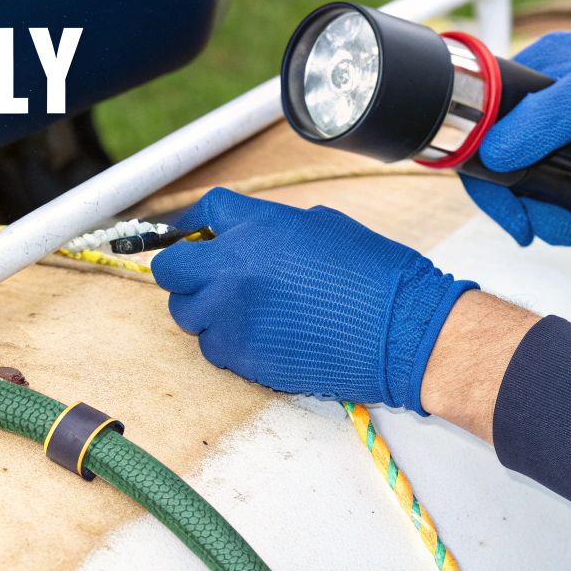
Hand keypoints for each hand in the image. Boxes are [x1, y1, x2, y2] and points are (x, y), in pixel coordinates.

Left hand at [151, 188, 477, 412]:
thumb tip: (246, 239)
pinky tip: (261, 337)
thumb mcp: (321, 225)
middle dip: (184, 270)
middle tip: (205, 276)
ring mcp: (232, 317)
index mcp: (255, 228)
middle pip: (172, 268)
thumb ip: (270, 229)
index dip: (193, 224)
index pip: (202, 213)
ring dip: (205, 310)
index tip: (192, 233)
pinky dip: (228, 342)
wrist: (399, 329)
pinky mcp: (243, 357)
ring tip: (241, 310)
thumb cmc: (374, 274)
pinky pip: (214, 347)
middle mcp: (232, 270)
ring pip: (186, 314)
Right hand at [464, 15, 570, 245]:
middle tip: (547, 230)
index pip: (488, 126)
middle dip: (523, 203)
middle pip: (512, 159)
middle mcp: (551, 92)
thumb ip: (550, 115)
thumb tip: (499, 152)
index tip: (513, 214)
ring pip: (541, 172)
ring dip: (549, 206)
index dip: (491, 176)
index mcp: (541, 68)